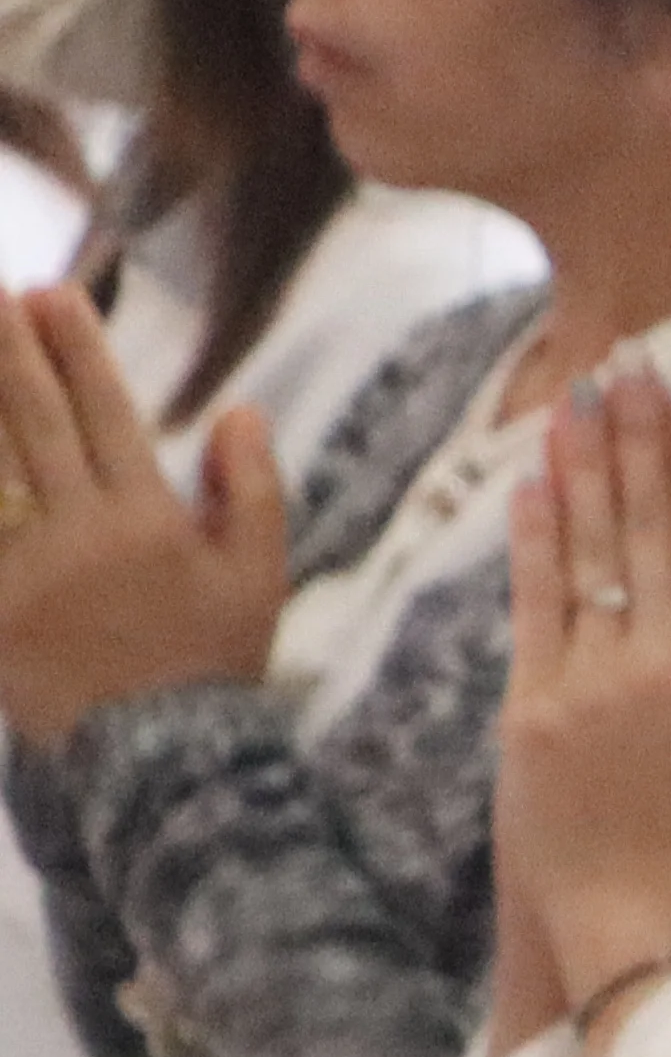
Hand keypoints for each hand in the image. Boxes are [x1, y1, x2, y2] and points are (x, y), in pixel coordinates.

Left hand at [0, 280, 282, 746]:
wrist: (160, 763)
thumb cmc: (212, 666)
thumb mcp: (260, 582)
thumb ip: (254, 493)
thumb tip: (243, 412)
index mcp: (151, 522)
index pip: (107, 415)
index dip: (79, 352)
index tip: (55, 294)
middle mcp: (81, 535)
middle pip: (33, 424)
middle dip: (10, 352)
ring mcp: (24, 572)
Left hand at [491, 371, 670, 1037]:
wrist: (653, 920)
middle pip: (650, 520)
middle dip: (636, 432)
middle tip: (626, 359)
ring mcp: (600, 677)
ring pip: (592, 547)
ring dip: (583, 463)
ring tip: (577, 395)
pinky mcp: (538, 706)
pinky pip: (538, 602)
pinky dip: (537, 536)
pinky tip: (534, 480)